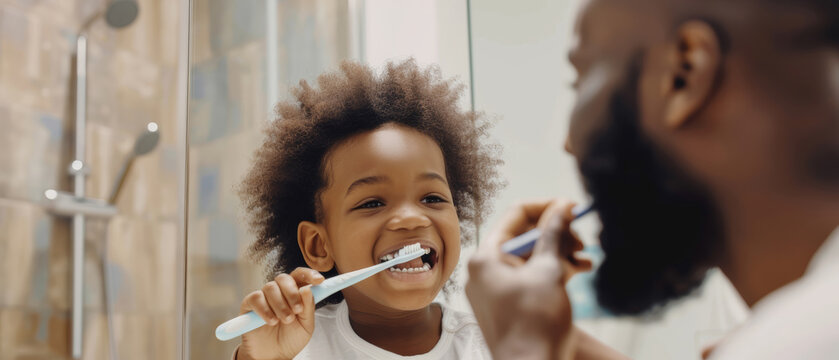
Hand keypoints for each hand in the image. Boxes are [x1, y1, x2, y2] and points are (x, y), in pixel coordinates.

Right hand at [236, 268, 323, 359]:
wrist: (273, 356)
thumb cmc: (290, 339)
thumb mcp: (306, 326)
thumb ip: (308, 308)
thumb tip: (308, 289)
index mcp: (295, 293)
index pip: (301, 276)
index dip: (309, 274)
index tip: (319, 280)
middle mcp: (279, 292)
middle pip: (284, 278)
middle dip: (292, 293)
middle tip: (297, 310)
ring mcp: (263, 297)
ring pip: (270, 287)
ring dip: (280, 304)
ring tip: (285, 320)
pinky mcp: (249, 304)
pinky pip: (256, 298)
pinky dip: (265, 309)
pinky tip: (271, 321)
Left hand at [466, 199, 591, 359]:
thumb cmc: (535, 324)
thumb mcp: (548, 271)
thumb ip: (553, 234)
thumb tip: (561, 208)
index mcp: (486, 257)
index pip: (516, 215)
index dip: (547, 208)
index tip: (573, 208)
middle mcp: (485, 270)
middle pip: (525, 237)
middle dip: (557, 235)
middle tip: (582, 240)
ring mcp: (495, 289)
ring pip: (531, 258)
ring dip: (560, 254)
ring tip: (586, 258)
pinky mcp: (508, 304)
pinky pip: (530, 278)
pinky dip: (553, 272)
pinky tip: (580, 270)